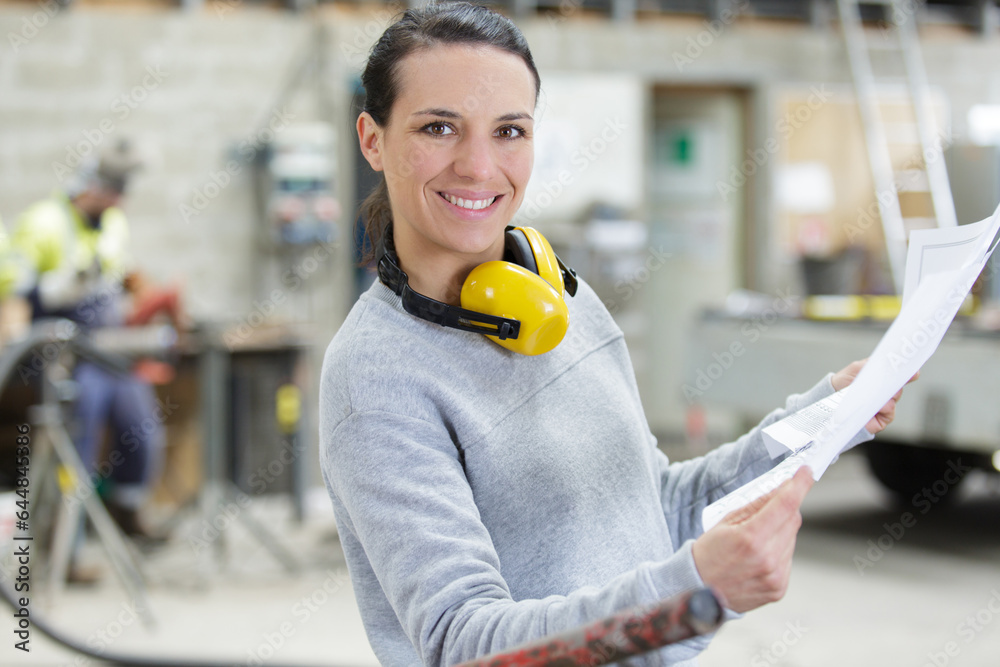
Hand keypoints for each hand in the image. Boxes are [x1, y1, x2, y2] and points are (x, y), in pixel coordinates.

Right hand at [692, 467, 813, 612]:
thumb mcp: (725, 522)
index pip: (785, 505)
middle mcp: (767, 559)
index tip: (806, 473)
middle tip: (769, 507)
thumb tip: (779, 489)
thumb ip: (755, 506)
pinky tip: (758, 557)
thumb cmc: (708, 555)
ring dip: (780, 531)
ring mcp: (775, 576)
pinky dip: (778, 551)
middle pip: (792, 520)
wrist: (699, 590)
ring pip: (791, 539)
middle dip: (785, 508)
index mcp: (750, 538)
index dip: (799, 485)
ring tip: (755, 541)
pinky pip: (788, 558)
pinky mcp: (779, 588)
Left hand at [831, 359, 919, 433]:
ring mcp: (884, 407)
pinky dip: (885, 408)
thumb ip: (872, 365)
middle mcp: (886, 393)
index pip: (901, 376)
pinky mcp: (881, 420)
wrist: (829, 400)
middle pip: (899, 388)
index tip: (914, 371)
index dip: (909, 373)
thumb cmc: (844, 382)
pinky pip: (889, 414)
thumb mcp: (857, 368)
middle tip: (891, 381)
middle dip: (895, 384)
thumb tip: (888, 364)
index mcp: (883, 379)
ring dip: (888, 396)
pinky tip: (878, 406)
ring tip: (877, 394)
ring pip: (894, 400)